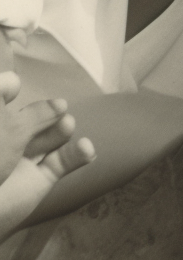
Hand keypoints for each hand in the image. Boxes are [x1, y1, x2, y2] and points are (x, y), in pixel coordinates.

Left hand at [0, 71, 94, 238]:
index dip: (10, 89)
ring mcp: (20, 164)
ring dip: (62, 130)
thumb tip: (37, 91)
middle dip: (46, 112)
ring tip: (66, 126)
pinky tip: (86, 148)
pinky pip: (62, 163)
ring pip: (48, 138)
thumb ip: (31, 110)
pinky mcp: (37, 182)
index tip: (15, 88)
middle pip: (30, 119)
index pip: (4, 98)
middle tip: (57, 108)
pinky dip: (77, 154)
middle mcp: (4, 143)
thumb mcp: (5, 125)